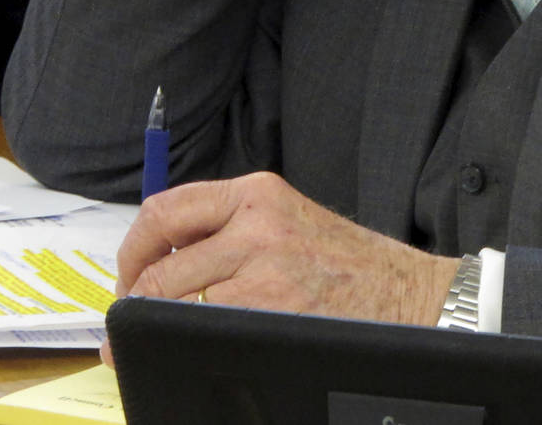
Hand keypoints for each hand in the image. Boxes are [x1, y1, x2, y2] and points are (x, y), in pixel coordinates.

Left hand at [109, 172, 454, 329]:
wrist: (413, 297)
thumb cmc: (355, 269)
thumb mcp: (291, 223)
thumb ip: (233, 230)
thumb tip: (164, 265)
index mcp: (257, 192)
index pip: (166, 210)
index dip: (133, 251)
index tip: (129, 278)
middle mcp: (256, 220)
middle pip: (160, 261)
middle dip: (135, 300)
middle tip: (130, 324)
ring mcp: (263, 265)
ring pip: (174, 300)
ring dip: (158, 326)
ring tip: (158, 341)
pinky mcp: (271, 307)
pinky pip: (204, 327)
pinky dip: (188, 341)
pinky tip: (197, 349)